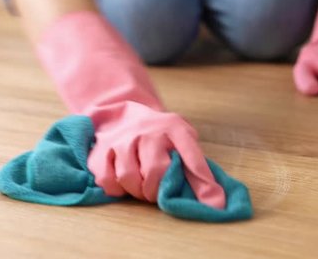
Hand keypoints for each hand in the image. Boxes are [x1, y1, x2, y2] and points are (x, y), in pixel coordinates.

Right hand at [36, 11, 224, 208]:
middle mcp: (148, 131)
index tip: (215, 204)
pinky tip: (124, 184)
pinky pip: (108, 181)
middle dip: (159, 190)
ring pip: (130, 177)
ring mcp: (122, 139)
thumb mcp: (181, 141)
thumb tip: (215, 201)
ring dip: (138, 191)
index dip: (204, 183)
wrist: (121, 113)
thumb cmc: (158, 135)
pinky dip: (117, 190)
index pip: (192, 156)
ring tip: (143, 187)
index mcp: (174, 128)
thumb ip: (196, 168)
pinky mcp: (101, 150)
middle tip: (159, 192)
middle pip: (156, 171)